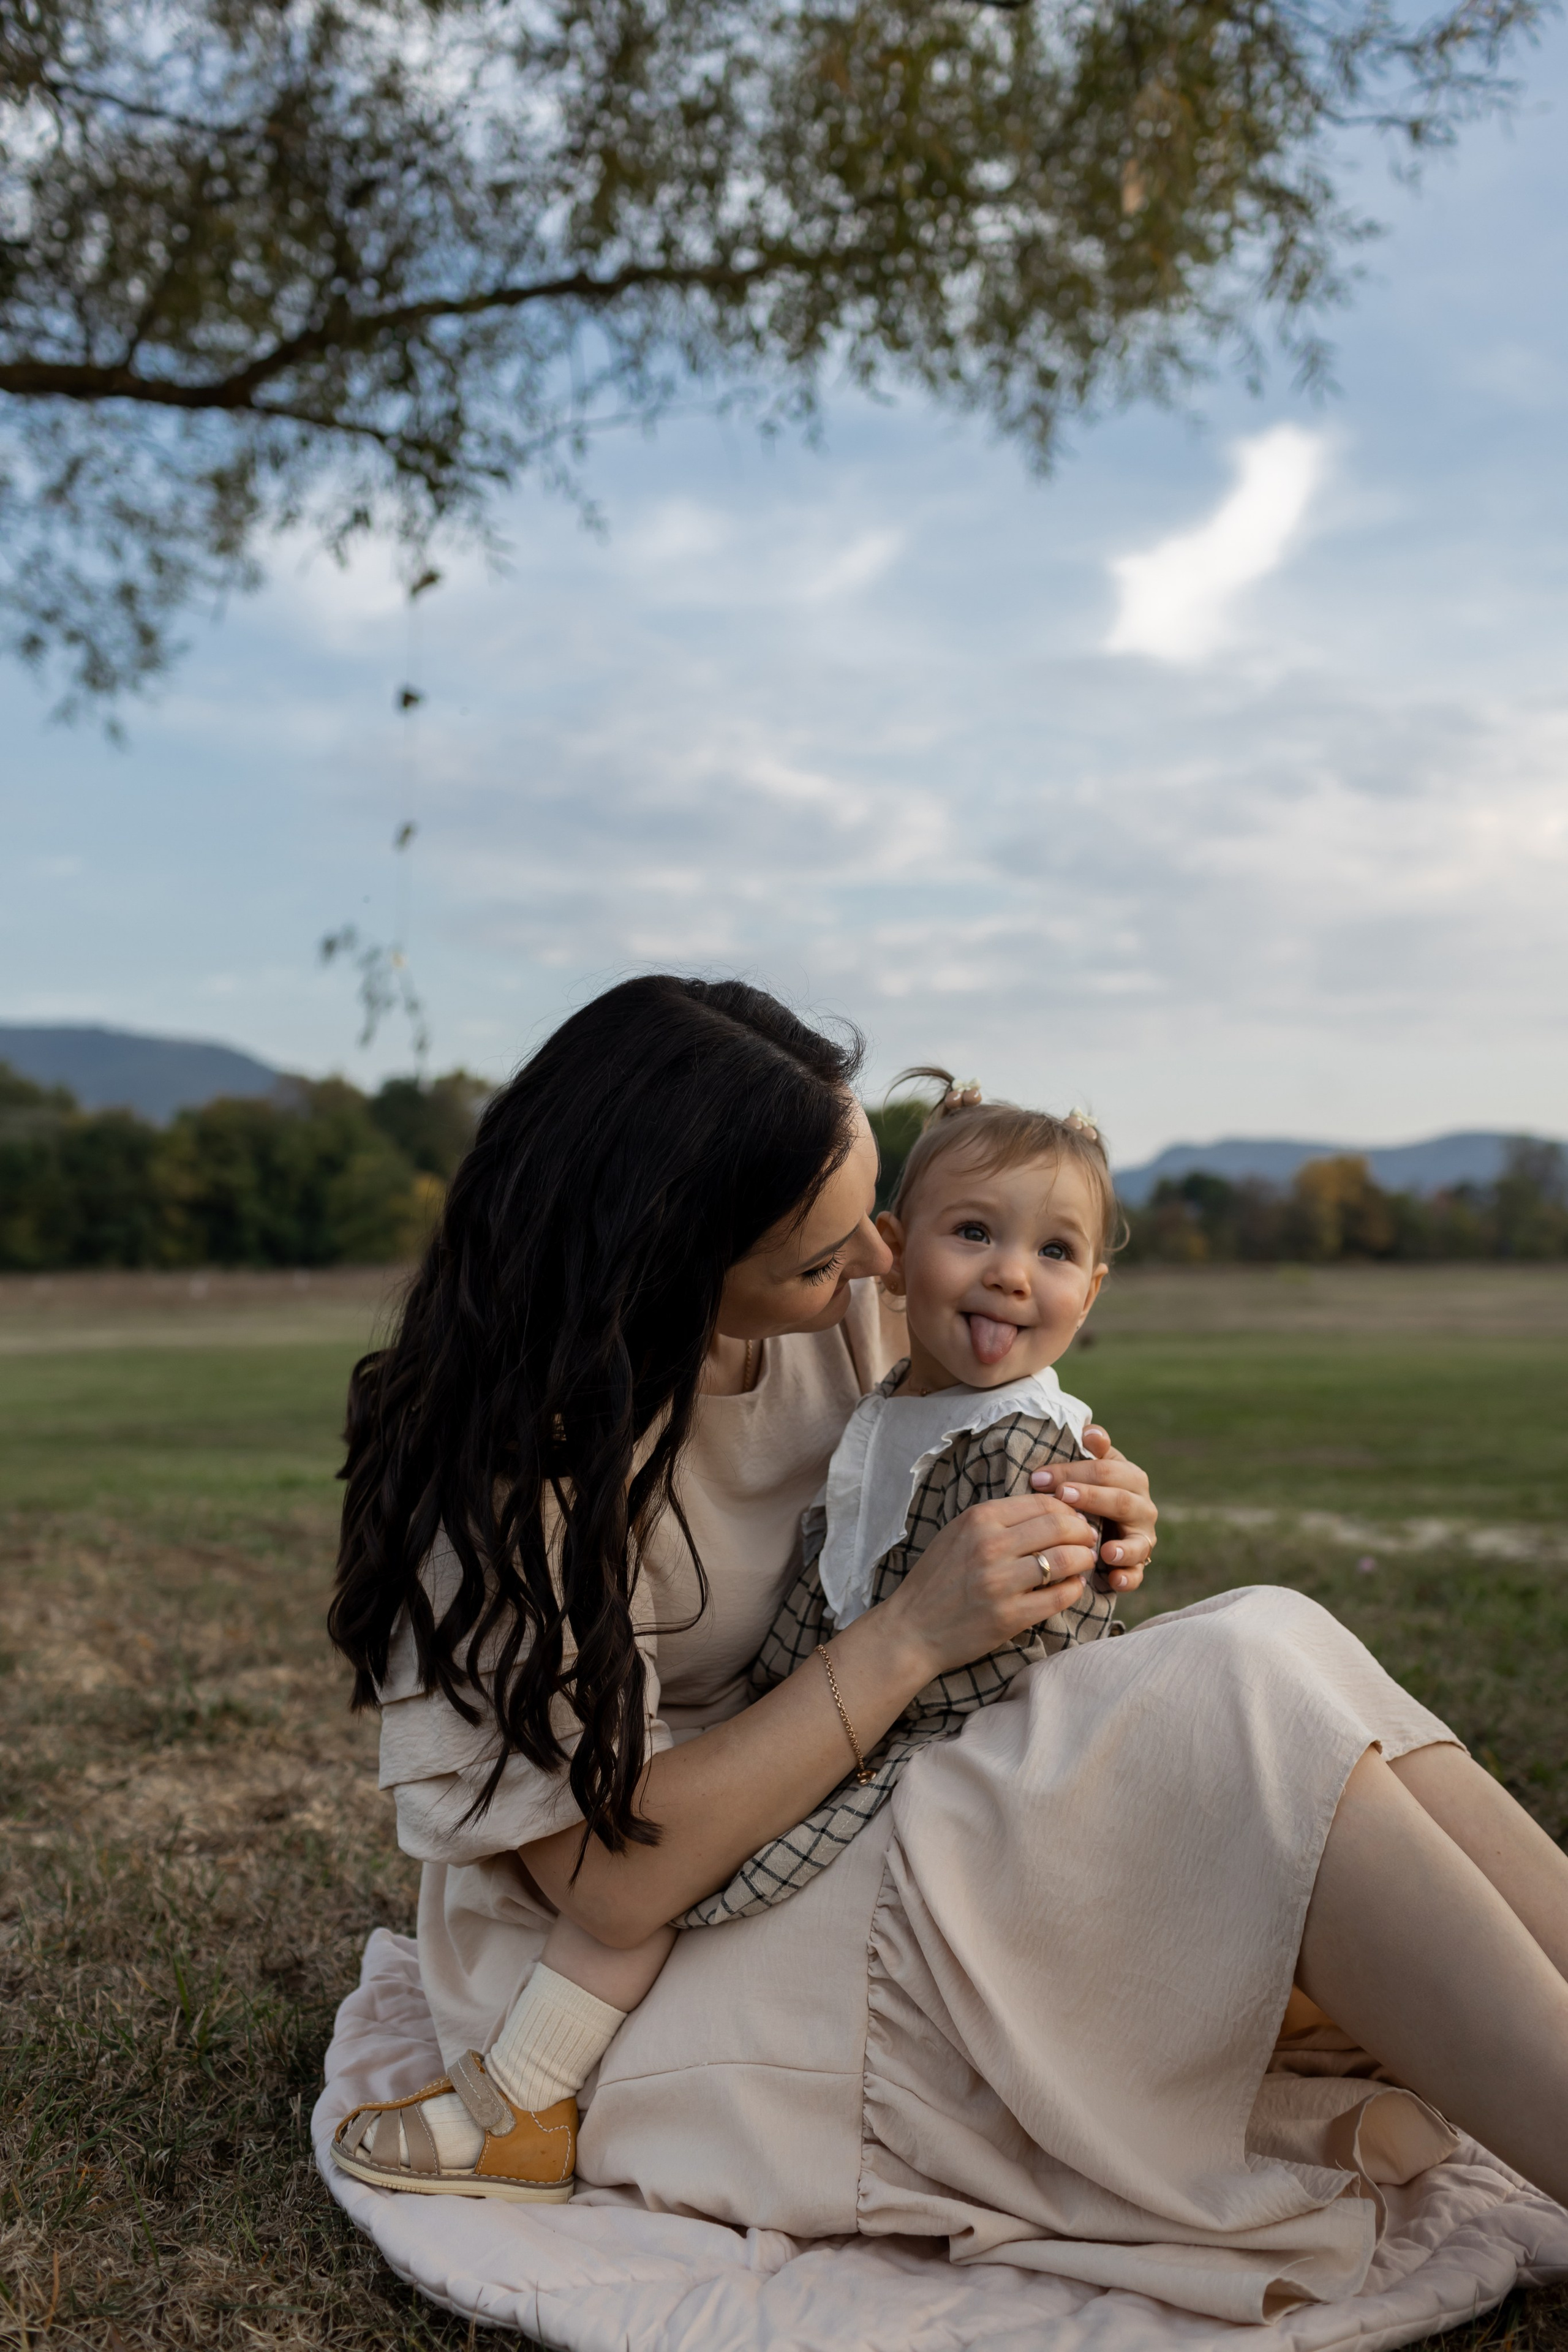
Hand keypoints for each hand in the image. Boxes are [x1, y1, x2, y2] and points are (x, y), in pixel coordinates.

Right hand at [881, 1492, 1099, 1682]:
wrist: (912, 1628)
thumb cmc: (938, 1579)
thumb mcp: (959, 1534)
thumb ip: (998, 1519)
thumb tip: (1050, 1510)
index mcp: (978, 1519)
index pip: (1041, 1502)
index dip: (1068, 1509)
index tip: (1075, 1518)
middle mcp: (990, 1546)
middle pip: (1059, 1526)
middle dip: (1083, 1531)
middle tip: (1088, 1539)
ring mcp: (1000, 1582)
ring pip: (1064, 1560)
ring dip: (1083, 1559)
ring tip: (1085, 1562)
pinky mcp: (1009, 1616)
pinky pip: (1058, 1597)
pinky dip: (1074, 1589)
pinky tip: (1073, 1587)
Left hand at [1029, 1425, 1156, 1593]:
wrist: (1101, 1528)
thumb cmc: (1088, 1492)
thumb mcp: (1089, 1470)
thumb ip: (1092, 1451)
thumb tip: (1089, 1430)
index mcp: (1130, 1478)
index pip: (1106, 1470)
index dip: (1073, 1471)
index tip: (1039, 1477)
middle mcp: (1142, 1507)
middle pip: (1121, 1501)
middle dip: (1092, 1498)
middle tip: (1062, 1497)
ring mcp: (1142, 1538)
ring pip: (1138, 1541)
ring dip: (1123, 1548)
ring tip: (1104, 1551)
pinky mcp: (1138, 1565)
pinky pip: (1137, 1574)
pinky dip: (1128, 1578)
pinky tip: (1114, 1579)